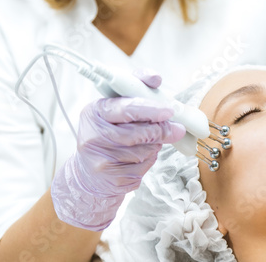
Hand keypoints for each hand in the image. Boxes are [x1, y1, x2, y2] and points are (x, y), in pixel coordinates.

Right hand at [51, 69, 185, 230]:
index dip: (150, 109)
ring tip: (147, 143)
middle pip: (140, 132)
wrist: (91, 174)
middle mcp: (93, 136)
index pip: (126, 108)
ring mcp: (101, 160)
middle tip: (174, 128)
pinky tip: (139, 158)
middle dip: (160, 130)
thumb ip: (138, 93)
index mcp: (95, 112)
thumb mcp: (116, 109)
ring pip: (145, 150)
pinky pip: (143, 167)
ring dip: (154, 145)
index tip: (168, 111)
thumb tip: (160, 86)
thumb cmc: (108, 135)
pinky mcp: (113, 179)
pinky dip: (149, 160)